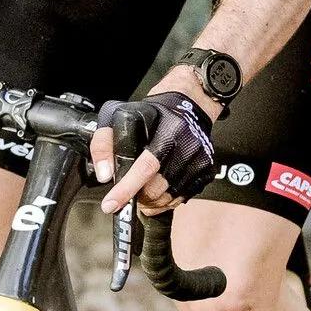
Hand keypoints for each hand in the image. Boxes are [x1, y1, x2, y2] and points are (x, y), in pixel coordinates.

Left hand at [89, 90, 216, 217]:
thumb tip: (105, 175)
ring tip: (142, 190)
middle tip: (127, 191)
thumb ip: (104, 143)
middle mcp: (187, 145)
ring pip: (168, 197)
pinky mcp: (206, 171)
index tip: (110, 205)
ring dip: (150, 201)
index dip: (127, 188)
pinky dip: (165, 201)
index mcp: (167, 130)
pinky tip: (157, 190)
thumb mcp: (119, 115)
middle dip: (137, 196)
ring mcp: (200, 160)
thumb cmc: (153, 112)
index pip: (146, 166)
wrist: (189, 105)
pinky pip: (181, 198)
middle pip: (156, 188)